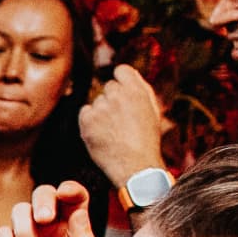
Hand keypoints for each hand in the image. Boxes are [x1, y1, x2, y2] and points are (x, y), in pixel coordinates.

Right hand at [0, 182, 96, 236]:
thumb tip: (79, 212)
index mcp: (71, 233)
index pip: (73, 200)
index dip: (70, 190)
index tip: (66, 193)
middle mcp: (47, 232)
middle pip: (43, 195)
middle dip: (43, 202)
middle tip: (44, 219)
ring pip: (19, 210)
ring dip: (25, 232)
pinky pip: (0, 234)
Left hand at [78, 65, 166, 187]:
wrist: (134, 166)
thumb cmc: (146, 140)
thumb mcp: (152, 111)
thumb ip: (141, 89)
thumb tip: (129, 73)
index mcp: (136, 90)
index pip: (121, 70)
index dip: (121, 81)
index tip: (122, 92)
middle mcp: (118, 95)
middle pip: (108, 87)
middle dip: (113, 99)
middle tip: (120, 120)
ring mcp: (101, 107)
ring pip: (97, 102)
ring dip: (102, 113)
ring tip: (113, 131)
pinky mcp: (87, 120)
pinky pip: (85, 113)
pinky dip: (90, 122)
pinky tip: (101, 134)